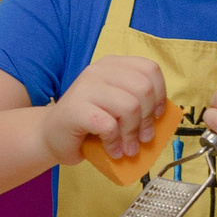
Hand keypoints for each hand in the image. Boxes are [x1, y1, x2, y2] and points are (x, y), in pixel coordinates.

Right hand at [40, 55, 166, 168]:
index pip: (150, 69)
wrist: (51, 135)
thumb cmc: (89, 123)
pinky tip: (112, 150)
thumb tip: (166, 116)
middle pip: (143, 89)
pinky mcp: (75, 108)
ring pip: (130, 106)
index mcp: (112, 65)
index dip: (160, 94)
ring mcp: (85, 87)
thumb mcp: (117, 106)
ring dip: (132, 134)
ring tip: (127, 149)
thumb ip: (138, 102)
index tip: (156, 115)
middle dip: (148, 119)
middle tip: (142, 139)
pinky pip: (109, 125)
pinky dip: (115, 142)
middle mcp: (98, 71)